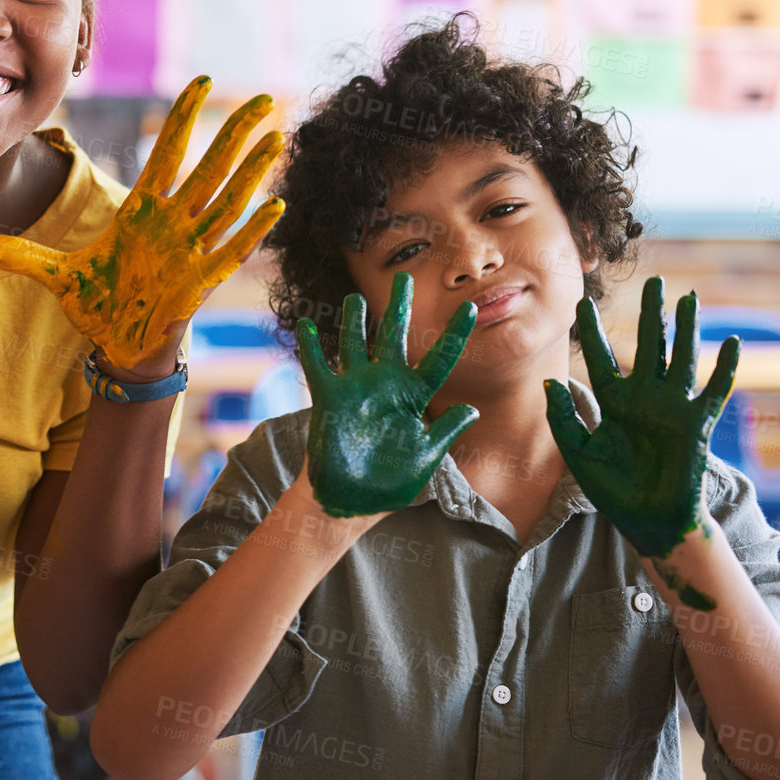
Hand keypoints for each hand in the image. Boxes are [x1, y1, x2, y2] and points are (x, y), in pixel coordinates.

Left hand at [0, 78, 284, 371]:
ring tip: (276, 137)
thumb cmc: (97, 304)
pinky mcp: (201, 281)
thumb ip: (22, 256)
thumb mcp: (56, 276)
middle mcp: (172, 223)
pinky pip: (232, 250)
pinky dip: (253, 229)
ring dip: (251, 172)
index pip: (166, 155)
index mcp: (141, 212)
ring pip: (227, 201)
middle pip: (208, 169)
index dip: (182, 119)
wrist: (118, 348)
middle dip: (232, 133)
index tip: (200, 80)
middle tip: (258, 97)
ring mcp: (191, 250)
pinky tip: (276, 204)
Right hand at [297, 273, 477, 517]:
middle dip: (399, 308)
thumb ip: (446, 431)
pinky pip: (318, 367)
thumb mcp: (427, 458)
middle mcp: (386, 385)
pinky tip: (307, 325)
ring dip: (354, 321)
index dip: (454, 335)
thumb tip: (473, 409)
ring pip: (355, 344)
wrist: (351, 500)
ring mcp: (356, 388)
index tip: (470, 308)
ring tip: (355, 297)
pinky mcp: (329, 398)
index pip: (439, 359)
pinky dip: (310, 347)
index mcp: (415, 396)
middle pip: (394, 337)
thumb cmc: (391, 482)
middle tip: (404, 279)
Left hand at [547, 277, 736, 560]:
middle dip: (651, 314)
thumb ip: (563, 418)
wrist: (645, 520)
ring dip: (687, 328)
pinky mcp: (696, 424)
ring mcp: (672, 408)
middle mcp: (643, 398)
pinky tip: (730, 344)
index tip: (585, 302)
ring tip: (689, 297)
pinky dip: (723, 369)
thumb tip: (549, 380)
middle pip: (647, 345)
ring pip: (681, 358)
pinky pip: (713, 392)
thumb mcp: (578, 453)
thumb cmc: (610, 489)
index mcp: (612, 402)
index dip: (594, 331)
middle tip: (653, 280)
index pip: (601, 358)